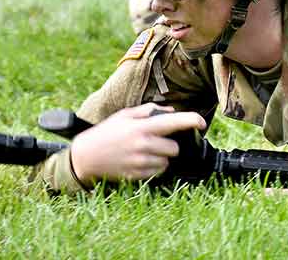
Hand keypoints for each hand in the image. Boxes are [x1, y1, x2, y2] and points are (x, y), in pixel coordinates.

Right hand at [69, 103, 205, 185]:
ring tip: (145, 151)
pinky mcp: (137, 175)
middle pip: (175, 148)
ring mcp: (140, 162)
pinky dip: (155, 166)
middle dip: (170, 144)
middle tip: (157, 141)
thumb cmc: (106, 132)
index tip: (201, 122)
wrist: (86, 156)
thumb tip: (171, 111)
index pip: (174, 122)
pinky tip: (141, 160)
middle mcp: (143, 145)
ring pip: (167, 161)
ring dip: (162, 156)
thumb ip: (149, 111)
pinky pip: (158, 172)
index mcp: (142, 127)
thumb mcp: (125, 115)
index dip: (192, 120)